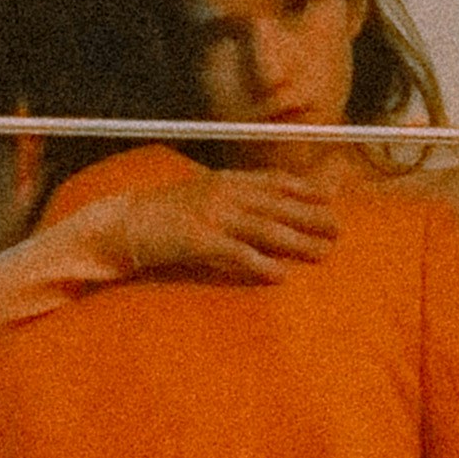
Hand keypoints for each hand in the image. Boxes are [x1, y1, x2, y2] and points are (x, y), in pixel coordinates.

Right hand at [55, 167, 342, 288]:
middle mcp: (221, 194)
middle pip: (277, 205)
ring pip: (264, 228)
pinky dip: (260, 265)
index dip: (303, 191)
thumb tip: (258, 209)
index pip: (273, 182)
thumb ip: (229, 198)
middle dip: (311, 217)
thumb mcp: (199, 196)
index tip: (328, 200)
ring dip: (297, 241)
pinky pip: (235, 254)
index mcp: (223, 181)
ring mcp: (210, 216)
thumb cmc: (161, 216)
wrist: (120, 224)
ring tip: (321, 253)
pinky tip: (280, 276)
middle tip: (338, 230)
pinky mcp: (197, 241)